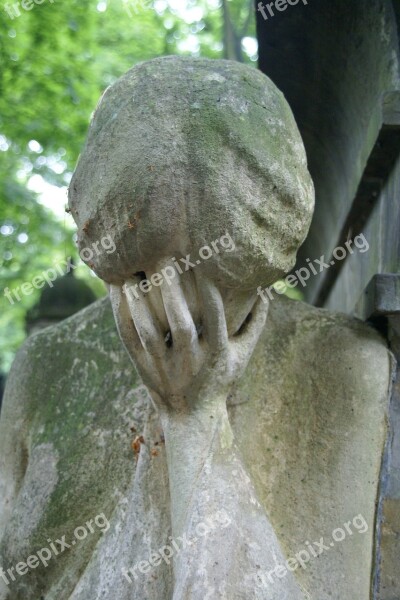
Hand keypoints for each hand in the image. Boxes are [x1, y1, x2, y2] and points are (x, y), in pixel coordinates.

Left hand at [109, 261, 267, 413]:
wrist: (191, 419)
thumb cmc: (219, 380)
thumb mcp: (242, 356)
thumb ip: (255, 323)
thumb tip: (267, 290)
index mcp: (216, 355)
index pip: (215, 320)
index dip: (210, 292)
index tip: (204, 263)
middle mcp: (190, 362)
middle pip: (180, 324)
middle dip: (172, 291)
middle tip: (163, 256)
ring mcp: (164, 367)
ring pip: (149, 332)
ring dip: (139, 302)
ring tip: (131, 273)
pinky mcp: (143, 368)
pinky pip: (129, 339)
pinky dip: (122, 314)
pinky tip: (117, 290)